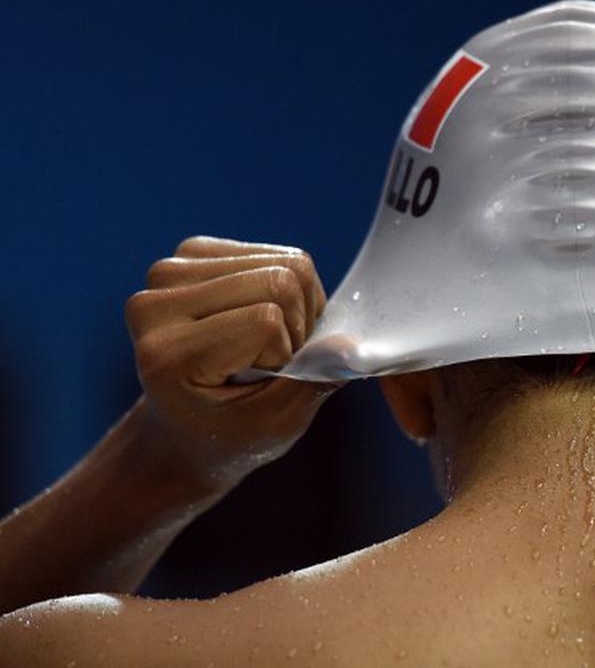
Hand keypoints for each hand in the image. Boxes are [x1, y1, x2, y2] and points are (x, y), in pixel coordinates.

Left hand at [124, 236, 339, 488]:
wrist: (185, 427)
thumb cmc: (231, 433)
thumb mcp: (278, 423)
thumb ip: (315, 380)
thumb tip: (350, 343)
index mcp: (165, 354)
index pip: (267, 319)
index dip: (286, 354)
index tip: (261, 385)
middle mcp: (152, 304)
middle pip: (281, 280)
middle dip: (297, 326)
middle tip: (270, 362)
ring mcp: (167, 273)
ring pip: (285, 263)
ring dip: (296, 307)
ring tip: (263, 343)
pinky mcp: (189, 255)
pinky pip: (276, 254)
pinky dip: (287, 289)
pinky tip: (258, 318)